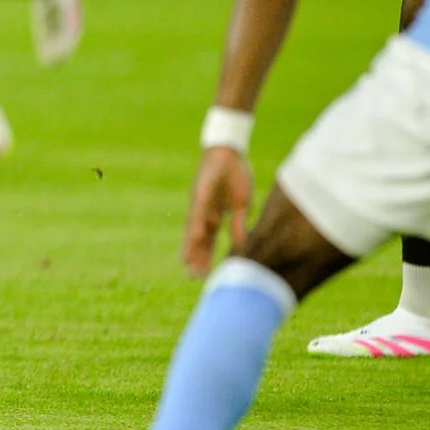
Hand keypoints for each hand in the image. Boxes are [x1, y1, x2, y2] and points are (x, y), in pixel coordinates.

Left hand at [181, 145, 253, 275]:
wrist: (228, 153)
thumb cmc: (234, 177)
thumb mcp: (242, 204)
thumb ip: (239, 223)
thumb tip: (241, 243)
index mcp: (214, 216)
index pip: (208, 240)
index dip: (204, 256)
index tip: (202, 275)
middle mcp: (204, 212)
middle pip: (199, 239)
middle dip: (196, 257)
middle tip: (192, 276)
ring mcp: (201, 202)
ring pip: (195, 227)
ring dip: (192, 245)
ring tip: (187, 262)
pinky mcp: (202, 190)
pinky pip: (199, 209)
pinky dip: (197, 223)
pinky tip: (194, 236)